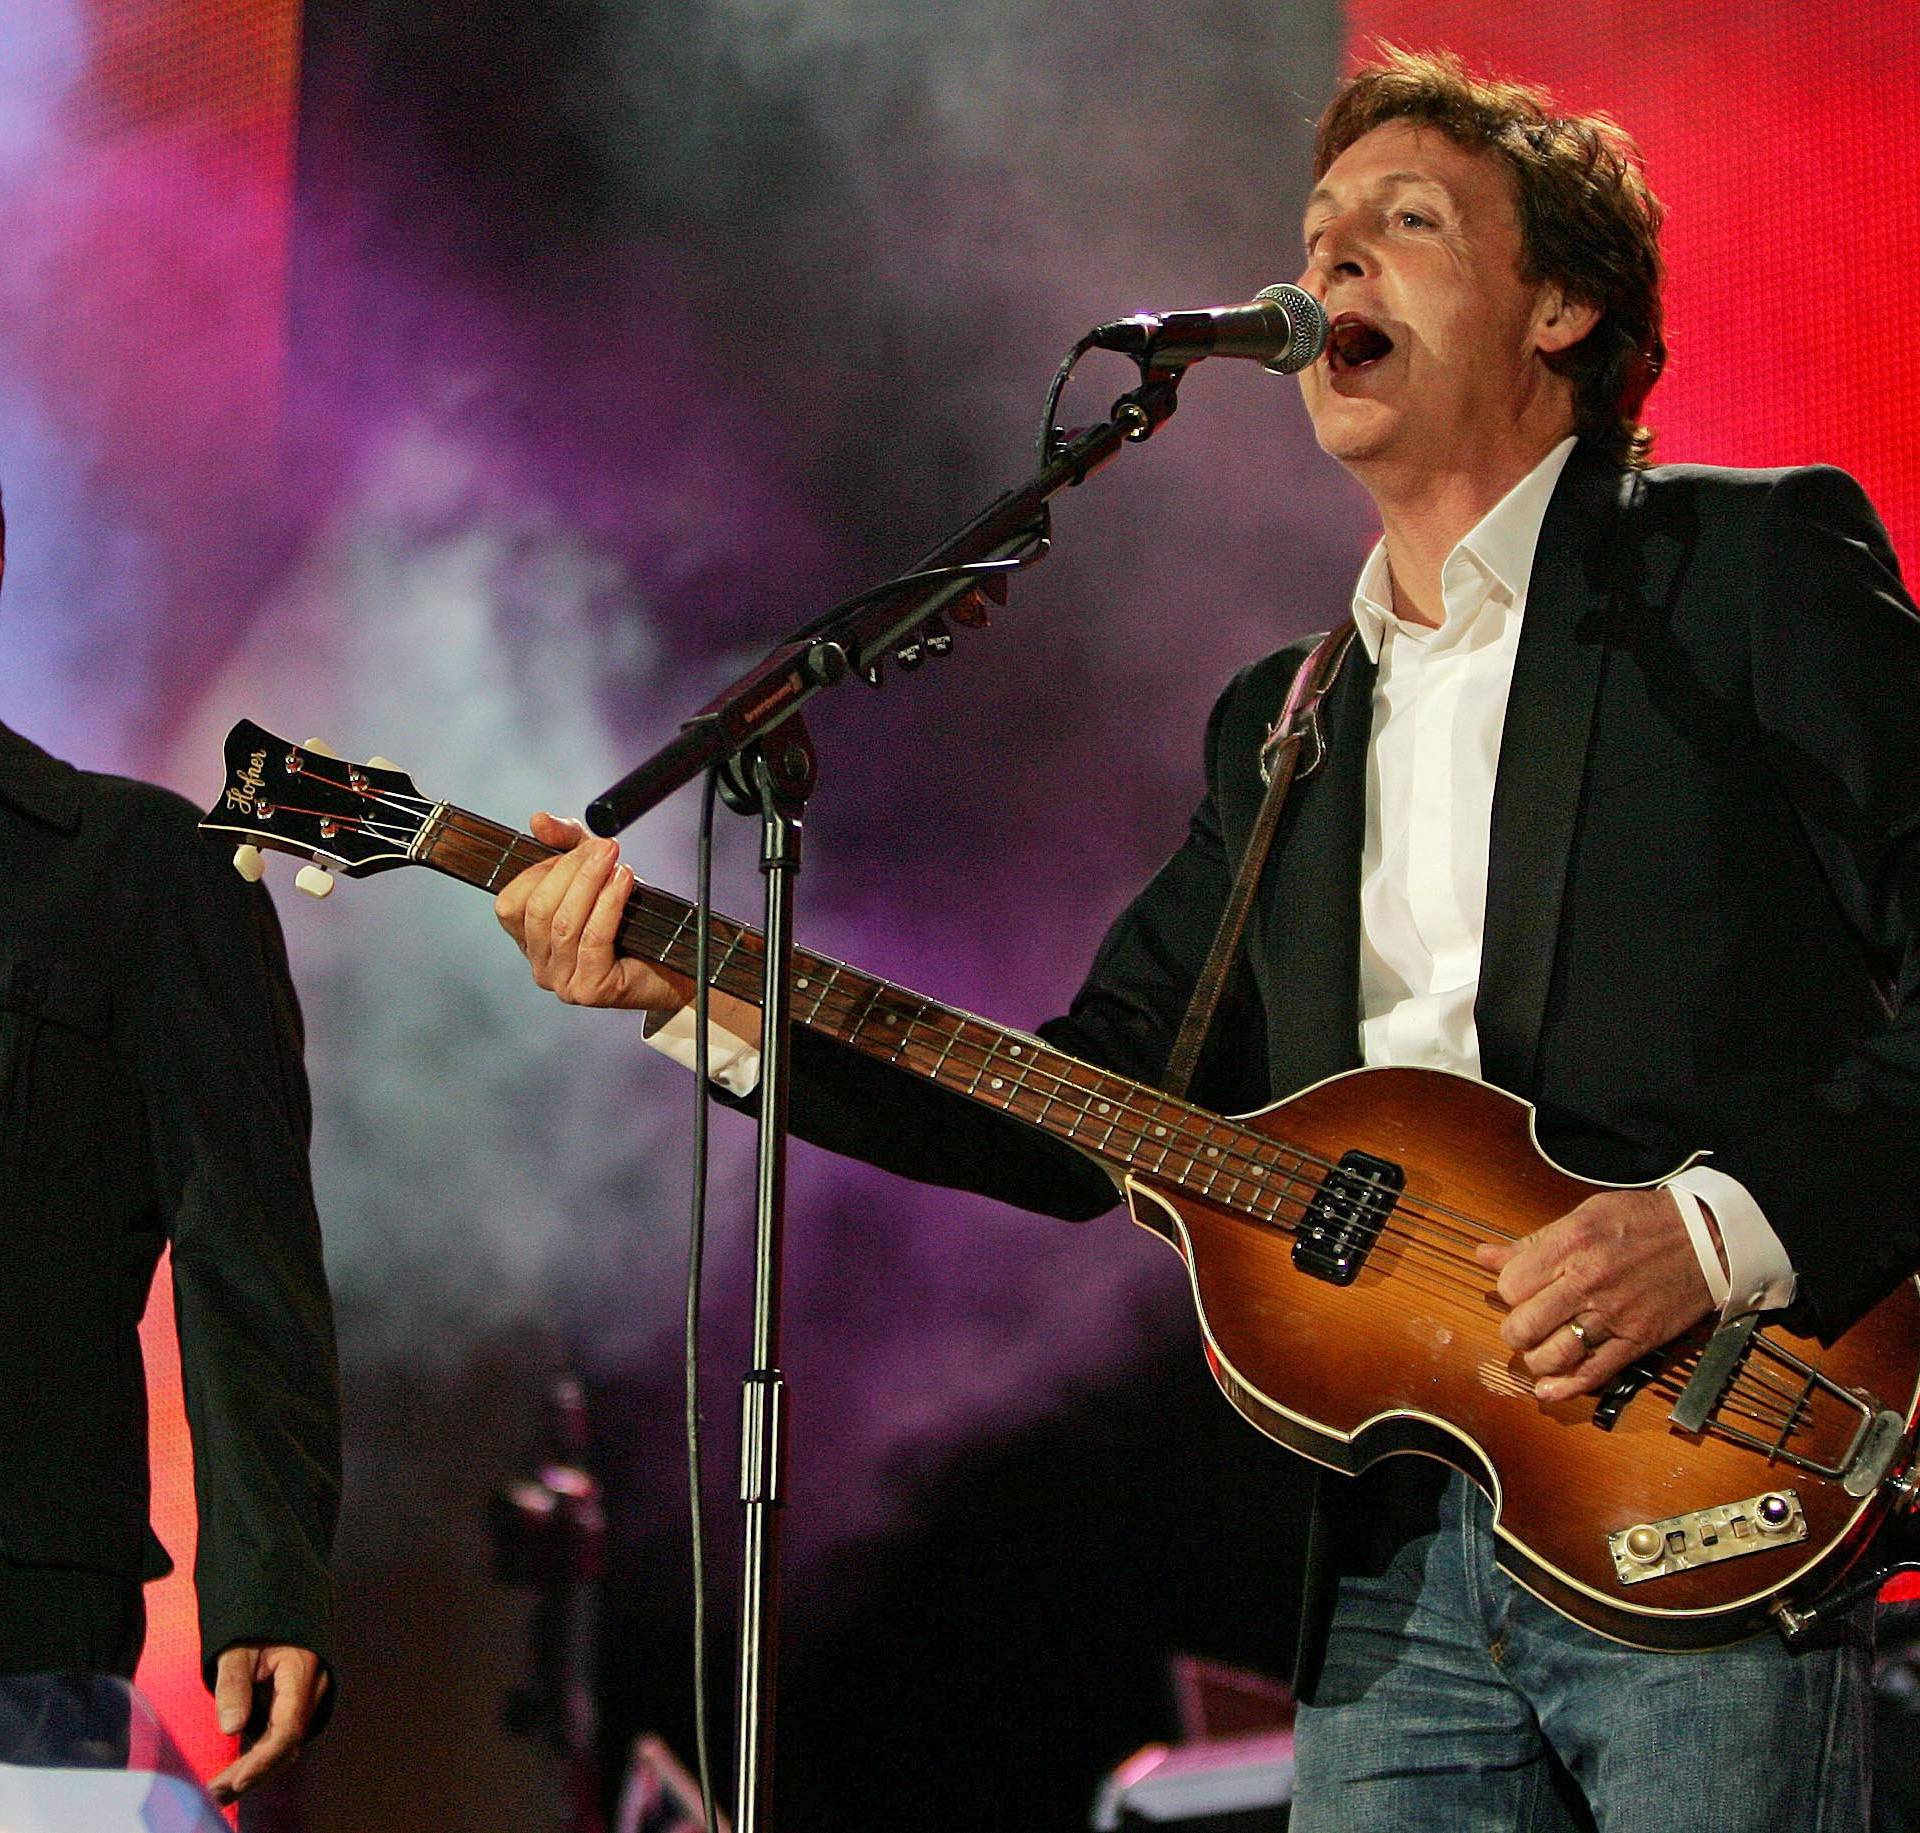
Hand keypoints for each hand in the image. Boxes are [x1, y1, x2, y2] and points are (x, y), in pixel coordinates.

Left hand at [208, 1643, 328, 1803]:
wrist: (276, 1611)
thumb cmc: (256, 1627)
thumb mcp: (237, 1650)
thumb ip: (233, 1685)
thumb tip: (231, 1729)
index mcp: (302, 1672)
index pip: (289, 1725)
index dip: (265, 1756)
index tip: (238, 1779)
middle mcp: (311, 1692)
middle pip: (287, 1744)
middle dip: (253, 1772)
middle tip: (215, 1794)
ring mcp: (305, 1702)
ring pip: (284, 1747)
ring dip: (254, 1771)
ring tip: (218, 1793)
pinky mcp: (293, 1709)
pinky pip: (280, 1740)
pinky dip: (258, 1759)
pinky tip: (232, 1775)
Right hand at [494, 813, 687, 1011]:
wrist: (674, 962)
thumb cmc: (632, 921)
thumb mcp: (596, 872)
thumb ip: (566, 843)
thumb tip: (539, 821)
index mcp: (530, 941)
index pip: (511, 904)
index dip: (539, 871)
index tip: (577, 849)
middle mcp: (540, 965)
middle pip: (538, 909)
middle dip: (570, 870)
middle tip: (603, 846)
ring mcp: (562, 982)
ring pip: (564, 924)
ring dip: (590, 883)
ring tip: (615, 860)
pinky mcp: (590, 990)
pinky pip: (592, 939)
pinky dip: (608, 904)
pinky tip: (623, 882)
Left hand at [1474, 1188, 1716, 1403]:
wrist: (1706, 1237)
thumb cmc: (1642, 1220)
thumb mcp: (1582, 1216)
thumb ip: (1532, 1243)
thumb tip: (1484, 1256)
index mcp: (1571, 1246)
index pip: (1511, 1285)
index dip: (1507, 1291)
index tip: (1518, 1291)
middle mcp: (1588, 1282)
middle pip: (1524, 1325)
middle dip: (1514, 1330)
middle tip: (1522, 1325)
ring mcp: (1614, 1315)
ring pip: (1554, 1354)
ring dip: (1536, 1360)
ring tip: (1537, 1351)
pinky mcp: (1638, 1339)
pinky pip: (1595, 1372)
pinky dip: (1566, 1387)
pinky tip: (1549, 1390)